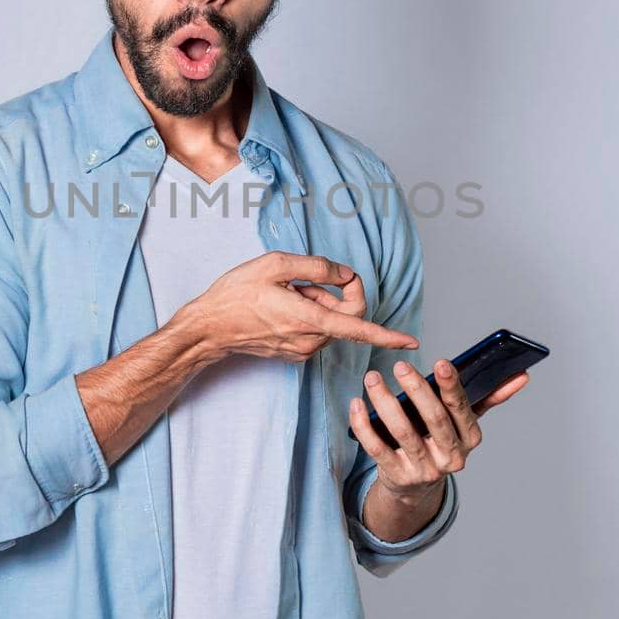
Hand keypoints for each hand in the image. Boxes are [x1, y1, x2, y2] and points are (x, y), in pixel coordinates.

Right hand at [169, 251, 419, 363]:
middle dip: (334, 293)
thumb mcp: (275, 265)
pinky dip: (307, 313)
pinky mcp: (294, 353)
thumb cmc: (236, 294)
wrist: (208, 328)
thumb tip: (346, 274)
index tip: (410, 341)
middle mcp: (309, 340)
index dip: (388, 335)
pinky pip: (315, 329)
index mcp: (308, 318)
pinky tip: (282, 306)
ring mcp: (302, 350)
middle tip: (304, 280)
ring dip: (317, 302)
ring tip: (286, 293)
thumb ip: (317, 267)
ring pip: (329, 321)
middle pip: (345, 315)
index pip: (358, 328)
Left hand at [349, 358, 530, 498]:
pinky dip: (364, 424)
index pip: (462, 409)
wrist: (415, 488)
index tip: (441, 363)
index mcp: (470, 439)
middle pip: (434, 420)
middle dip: (417, 389)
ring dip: (385, 402)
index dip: (452, 386)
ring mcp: (423, 469)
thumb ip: (490, 397)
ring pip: (402, 431)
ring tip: (373, 378)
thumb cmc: (440, 442)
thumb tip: (521, 375)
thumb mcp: (465, 423)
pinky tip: (356, 403)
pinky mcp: (396, 476)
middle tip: (400, 366)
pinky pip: (376, 447)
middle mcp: (450, 457)